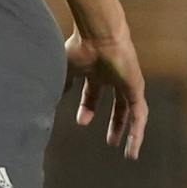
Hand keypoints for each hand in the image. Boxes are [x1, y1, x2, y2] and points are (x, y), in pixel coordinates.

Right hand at [64, 30, 148, 158]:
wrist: (98, 35)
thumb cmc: (80, 47)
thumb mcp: (64, 70)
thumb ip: (59, 85)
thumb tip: (46, 100)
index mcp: (96, 71)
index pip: (93, 94)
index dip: (87, 109)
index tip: (81, 122)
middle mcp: (113, 77)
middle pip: (117, 105)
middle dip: (115, 123)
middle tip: (110, 141)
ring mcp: (127, 82)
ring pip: (131, 111)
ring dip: (129, 131)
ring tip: (128, 152)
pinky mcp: (136, 88)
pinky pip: (139, 114)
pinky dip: (137, 132)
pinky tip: (133, 147)